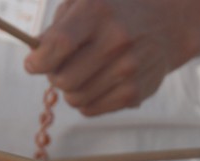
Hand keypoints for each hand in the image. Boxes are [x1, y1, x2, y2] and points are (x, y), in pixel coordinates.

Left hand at [24, 0, 193, 116]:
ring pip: (75, 99)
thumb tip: (36, 57)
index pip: (58, 45)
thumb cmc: (114, 13)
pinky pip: (91, 110)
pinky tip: (96, 84)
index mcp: (98, 12)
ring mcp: (128, 69)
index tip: (33, 64)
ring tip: (82, 74)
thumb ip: (56, 28)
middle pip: (63, 79)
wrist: (166, 24)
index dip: (39, 60)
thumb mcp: (85, 4)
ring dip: (70, 90)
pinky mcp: (136, 93)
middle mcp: (116, 40)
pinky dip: (86, 101)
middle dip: (54, 76)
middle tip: (62, 67)